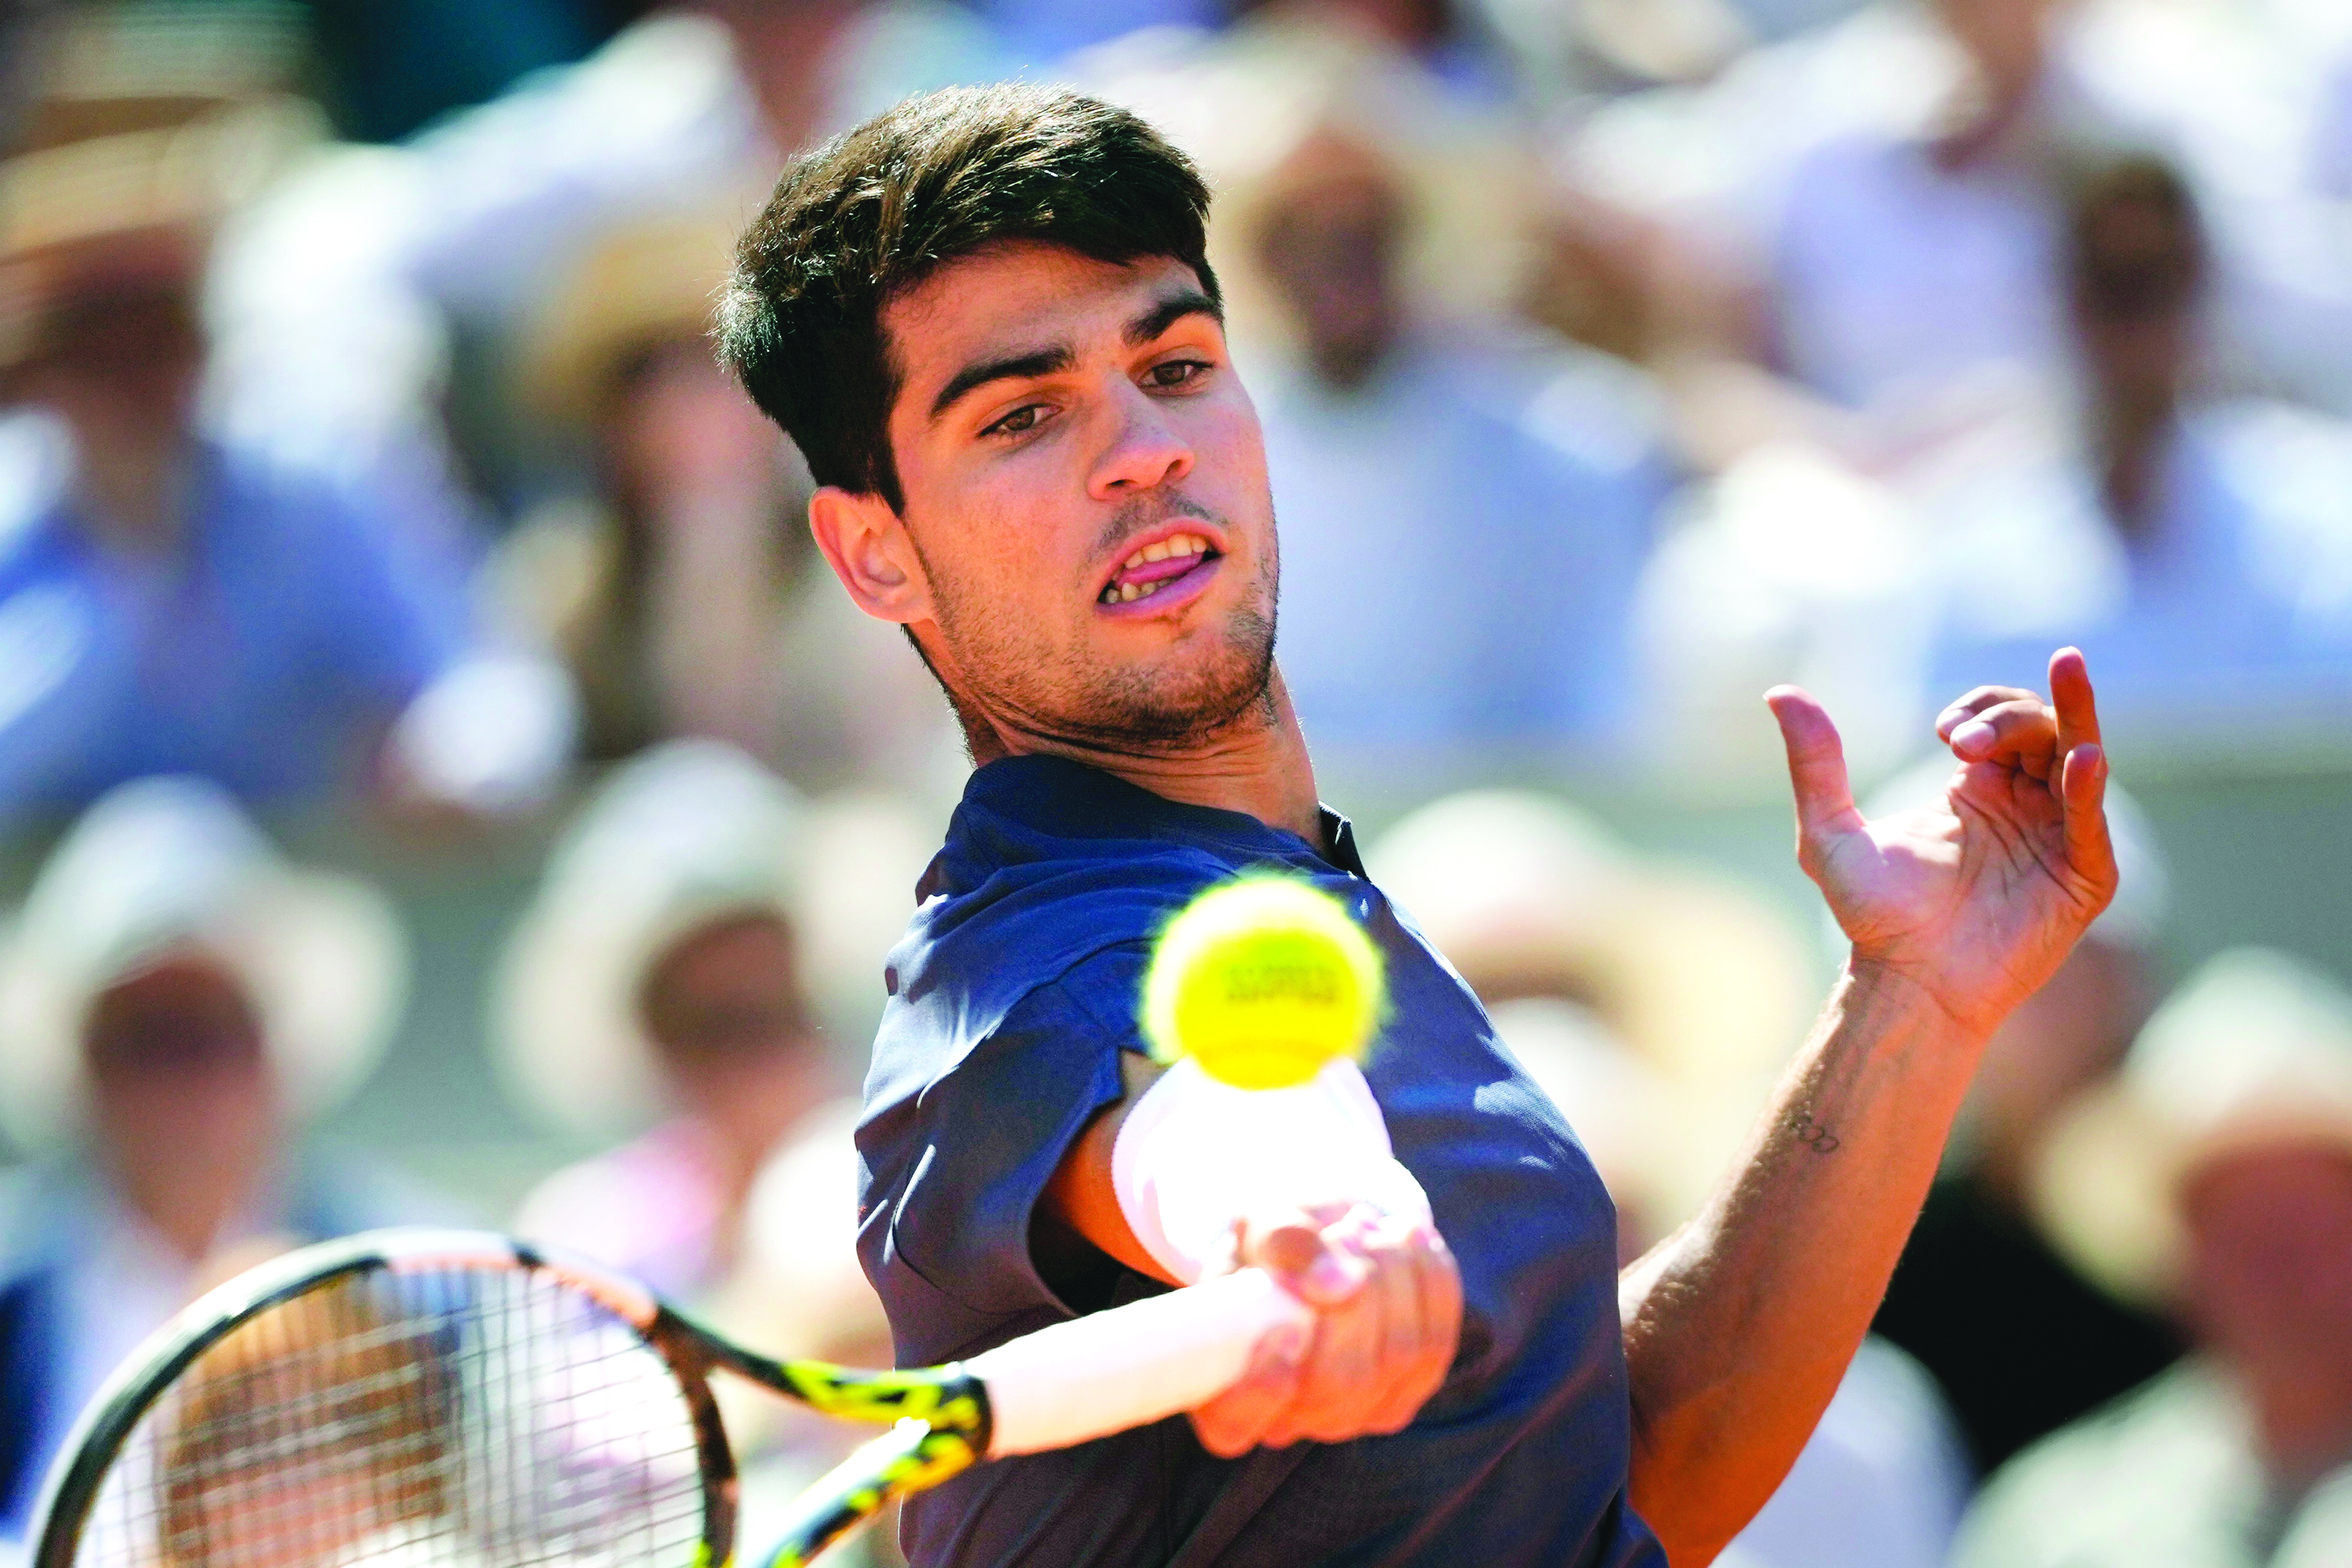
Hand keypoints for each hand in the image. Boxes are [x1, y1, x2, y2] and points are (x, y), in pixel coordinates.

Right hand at [1188, 1202, 1461, 1456]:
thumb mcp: (1258, 1226)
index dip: (1258, 1391)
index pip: (1235, 1423)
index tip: (1281, 1326)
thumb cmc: (1270, 1243)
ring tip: (1370, 1223)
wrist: (1319, 1240)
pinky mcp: (1407, 1390)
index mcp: (1225, 1392)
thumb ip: (1281, 1245)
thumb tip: (1339, 1286)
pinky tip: (1410, 1237)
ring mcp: (1354, 1412)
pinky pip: (1436, 1343)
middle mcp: (1290, 1419)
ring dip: (1393, 1276)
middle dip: (1354, 1297)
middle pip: (1337, 1384)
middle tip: (1344, 1230)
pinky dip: (1430, 1281)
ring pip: (1397, 1358)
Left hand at [1766, 647, 2118, 1037]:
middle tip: (1958, 740)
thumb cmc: (1872, 915)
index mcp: (1977, 790)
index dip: (1982, 709)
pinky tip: (2081, 757)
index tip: (1944, 730)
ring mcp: (2057, 839)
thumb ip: (1813, 763)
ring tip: (2063, 669)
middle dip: (2007, 716)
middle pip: (2043, 729)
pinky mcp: (2081, 879)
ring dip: (2072, 715)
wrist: (1905, 981)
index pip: (2002, 721)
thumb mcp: (1830, 831)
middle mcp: (2024, 806)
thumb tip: (1777, 693)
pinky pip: (2093, 823)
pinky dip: (2089, 786)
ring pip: (2080, 757)